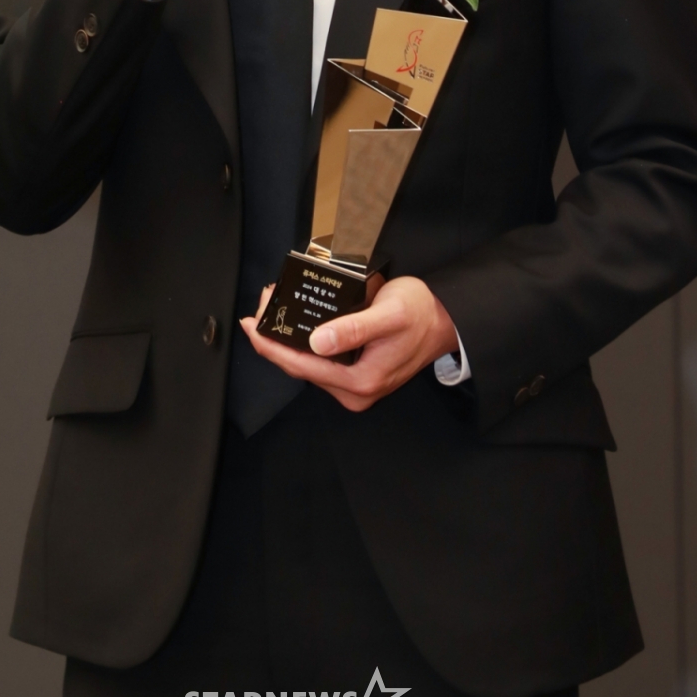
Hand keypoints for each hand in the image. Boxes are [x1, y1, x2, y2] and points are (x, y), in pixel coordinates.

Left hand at [239, 275, 459, 412]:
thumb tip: (317, 341)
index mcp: (359, 383)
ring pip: (308, 364)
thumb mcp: (388, 315)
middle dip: (276, 338)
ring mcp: (355, 385)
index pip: (301, 366)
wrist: (446, 321)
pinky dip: (304, 341)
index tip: (251, 326)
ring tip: (275, 306)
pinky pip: (320, 361)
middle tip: (264, 304)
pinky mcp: (356, 374)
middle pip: (300, 367)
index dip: (270, 346)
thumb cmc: (420, 314)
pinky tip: (297, 321)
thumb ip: (353, 328)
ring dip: (288, 338)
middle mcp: (355, 391)